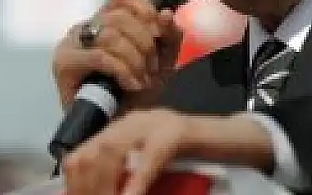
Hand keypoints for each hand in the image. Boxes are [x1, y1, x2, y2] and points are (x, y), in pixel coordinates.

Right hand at [52, 0, 182, 111]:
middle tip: (153, 68)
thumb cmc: (135, 93)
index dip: (143, 7)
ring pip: (110, 35)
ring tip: (143, 80)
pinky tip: (132, 85)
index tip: (159, 30)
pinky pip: (99, 56)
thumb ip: (168, 36)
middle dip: (145, 43)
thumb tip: (166, 13)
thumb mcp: (162, 61)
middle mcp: (85, 27)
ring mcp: (71, 44)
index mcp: (105, 20)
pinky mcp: (64, 64)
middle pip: (120, 17)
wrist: (115, 128)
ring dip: (135, 59)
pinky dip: (122, 70)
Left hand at [62, 109, 274, 194]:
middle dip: (89, 186)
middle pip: (93, 152)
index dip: (76, 184)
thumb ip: (126, 177)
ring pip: (113, 150)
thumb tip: (93, 192)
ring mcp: (155, 122)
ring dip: (108, 186)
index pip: (83, 155)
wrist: (235, 142)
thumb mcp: (151, 169)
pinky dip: (137, 182)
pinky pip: (150, 157)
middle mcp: (134, 122)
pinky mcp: (178, 131)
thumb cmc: (195, 160)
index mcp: (123, 131)